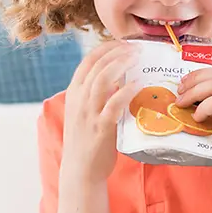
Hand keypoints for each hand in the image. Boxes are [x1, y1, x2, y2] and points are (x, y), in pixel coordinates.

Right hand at [61, 39, 136, 184]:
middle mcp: (79, 100)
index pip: (87, 62)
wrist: (80, 169)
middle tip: (135, 47)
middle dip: (117, 52)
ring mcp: (89, 113)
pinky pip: (113, 104)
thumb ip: (96, 95)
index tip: (122, 43)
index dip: (105, 48)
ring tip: (137, 57)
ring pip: (102, 80)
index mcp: (74, 94)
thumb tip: (116, 78)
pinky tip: (136, 83)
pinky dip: (125, 91)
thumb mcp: (84, 112)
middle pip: (97, 66)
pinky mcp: (101, 128)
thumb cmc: (86, 140)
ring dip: (121, 65)